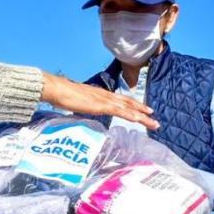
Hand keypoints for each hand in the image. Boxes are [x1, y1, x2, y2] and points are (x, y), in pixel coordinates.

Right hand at [41, 72, 158, 130]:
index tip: (145, 110)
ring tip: (154, 123)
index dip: (134, 105)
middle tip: (155, 118)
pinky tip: (139, 120)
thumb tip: (87, 108)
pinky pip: (119, 112)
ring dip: (142, 117)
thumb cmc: (64, 95)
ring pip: (128, 109)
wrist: (58, 89)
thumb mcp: (80, 101)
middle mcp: (106, 96)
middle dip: (143, 111)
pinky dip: (130, 116)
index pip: (122, 100)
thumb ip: (87, 105)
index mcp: (102, 94)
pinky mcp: (101, 105)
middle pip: (129, 103)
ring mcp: (105, 100)